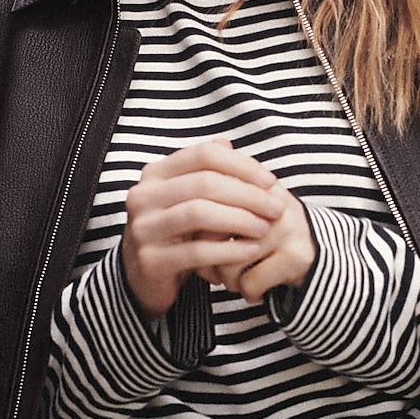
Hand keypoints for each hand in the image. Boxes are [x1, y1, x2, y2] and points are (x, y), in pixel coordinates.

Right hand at [120, 139, 312, 318]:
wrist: (145, 276)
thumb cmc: (175, 232)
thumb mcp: (188, 198)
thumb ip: (206, 171)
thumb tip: (227, 143)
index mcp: (155, 173)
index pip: (204, 154)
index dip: (241, 165)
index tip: (270, 181)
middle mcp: (143, 196)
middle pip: (203, 182)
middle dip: (247, 194)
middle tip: (276, 208)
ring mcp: (143, 228)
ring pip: (199, 213)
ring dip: (240, 220)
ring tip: (265, 228)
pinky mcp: (151, 260)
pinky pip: (196, 252)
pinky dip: (229, 250)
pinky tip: (251, 251)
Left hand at [201, 181, 315, 304]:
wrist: (321, 259)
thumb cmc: (270, 239)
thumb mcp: (244, 214)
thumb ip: (212, 206)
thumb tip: (175, 216)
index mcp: (256, 185)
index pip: (206, 202)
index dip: (194, 232)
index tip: (194, 245)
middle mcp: (273, 201)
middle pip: (212, 231)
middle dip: (205, 257)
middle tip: (210, 270)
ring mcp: (286, 227)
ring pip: (230, 260)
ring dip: (227, 279)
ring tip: (236, 280)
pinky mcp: (296, 256)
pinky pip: (250, 282)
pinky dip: (248, 293)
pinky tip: (255, 290)